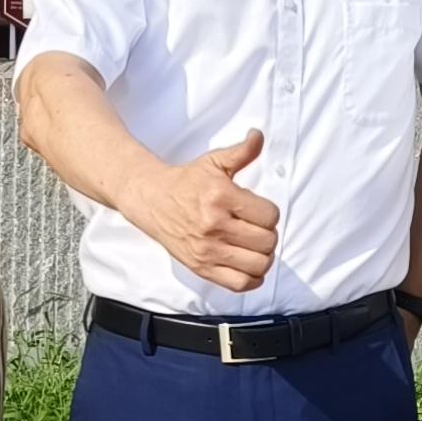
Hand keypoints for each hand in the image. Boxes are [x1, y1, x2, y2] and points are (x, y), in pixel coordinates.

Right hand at [133, 127, 281, 292]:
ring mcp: (208, 250)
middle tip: (256, 228)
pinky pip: (239, 284)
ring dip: (263, 256)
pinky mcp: (201, 267)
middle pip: (266, 241)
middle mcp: (214, 225)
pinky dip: (252, 278)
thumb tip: (257, 136)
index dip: (269, 213)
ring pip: (258, 264)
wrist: (152, 200)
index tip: (258, 210)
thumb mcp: (214, 162)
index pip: (269, 216)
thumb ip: (241, 152)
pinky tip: (248, 264)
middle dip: (267, 234)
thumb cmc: (187, 182)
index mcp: (221, 197)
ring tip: (254, 246)